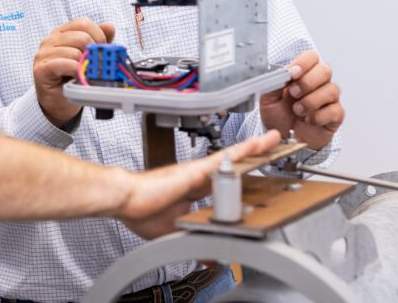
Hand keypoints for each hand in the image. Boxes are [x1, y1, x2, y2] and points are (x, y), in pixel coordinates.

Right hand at [33, 18, 114, 126]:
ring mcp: (43, 54)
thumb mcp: (87, 57)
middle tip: (94, 66)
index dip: (99, 36)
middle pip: (82, 37)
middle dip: (94, 53)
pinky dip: (76, 72)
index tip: (102, 51)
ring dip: (84, 66)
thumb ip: (97, 41)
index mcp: (61, 33)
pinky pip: (65, 64)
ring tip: (83, 75)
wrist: (58, 102)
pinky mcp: (41, 69)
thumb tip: (109, 26)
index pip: (83, 23)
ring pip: (75, 52)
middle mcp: (50, 40)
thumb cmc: (71, 79)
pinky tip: (77, 78)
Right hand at [115, 130, 280, 238]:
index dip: (240, 176)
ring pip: (232, 158)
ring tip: (273, 140)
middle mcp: (197, 176)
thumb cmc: (139, 210)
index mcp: (192, 189)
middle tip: (273, 147)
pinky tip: (257, 144)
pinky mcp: (195, 171)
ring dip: (253, 149)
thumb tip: (207, 258)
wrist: (124, 198)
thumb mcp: (174, 232)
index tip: (255, 173)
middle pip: (232, 164)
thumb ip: (193, 240)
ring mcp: (197, 171)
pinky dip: (242, 151)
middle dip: (253, 156)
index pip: (223, 181)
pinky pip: (225, 159)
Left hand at [260, 51, 343, 150]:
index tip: (292, 73)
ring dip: (310, 101)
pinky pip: (334, 110)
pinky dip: (317, 117)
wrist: (284, 137)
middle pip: (325, 70)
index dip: (303, 63)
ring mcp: (330, 98)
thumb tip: (280, 71)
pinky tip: (308, 120)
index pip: (311, 57)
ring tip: (297, 111)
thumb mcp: (267, 97)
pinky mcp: (336, 114)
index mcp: (302, 73)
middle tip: (293, 94)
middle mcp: (319, 82)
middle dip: (307, 82)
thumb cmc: (278, 114)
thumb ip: (273, 82)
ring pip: (331, 90)